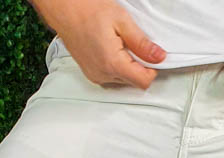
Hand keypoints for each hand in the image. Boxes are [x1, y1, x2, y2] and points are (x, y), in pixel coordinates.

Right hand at [43, 0, 166, 87]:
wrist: (64, 9)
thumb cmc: (87, 10)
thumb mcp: (122, 21)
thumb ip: (142, 43)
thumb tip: (159, 57)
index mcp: (112, 64)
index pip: (143, 82)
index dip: (152, 69)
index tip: (152, 55)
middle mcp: (103, 75)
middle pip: (134, 82)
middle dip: (140, 66)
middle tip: (134, 44)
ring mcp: (96, 76)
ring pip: (123, 81)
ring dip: (128, 66)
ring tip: (120, 44)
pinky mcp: (91, 74)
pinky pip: (112, 78)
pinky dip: (117, 67)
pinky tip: (112, 49)